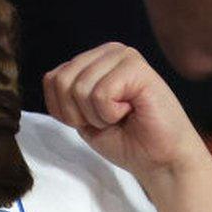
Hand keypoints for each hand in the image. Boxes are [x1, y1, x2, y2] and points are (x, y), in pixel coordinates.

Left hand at [43, 42, 209, 183]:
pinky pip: (100, 94)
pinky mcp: (137, 67)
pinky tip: (132, 111)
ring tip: (122, 115)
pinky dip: (110, 113)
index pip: (52, 79)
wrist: (160, 160)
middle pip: (62, 82)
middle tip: (108, 120)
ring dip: (97, 115)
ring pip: (79, 88)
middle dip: (78, 114)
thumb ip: (65, 93)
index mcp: (93, 59)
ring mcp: (123, 56)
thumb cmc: (124, 139)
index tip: (92, 121)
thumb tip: (50, 77)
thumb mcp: (82, 116)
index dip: (65, 111)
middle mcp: (108, 51)